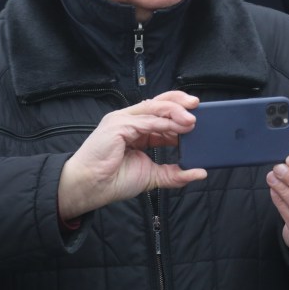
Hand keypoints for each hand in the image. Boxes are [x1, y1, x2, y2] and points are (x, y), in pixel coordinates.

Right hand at [58, 91, 206, 220]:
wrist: (90, 187)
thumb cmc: (113, 180)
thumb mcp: (151, 176)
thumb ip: (174, 173)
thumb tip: (198, 172)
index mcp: (135, 129)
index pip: (160, 113)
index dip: (179, 113)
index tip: (197, 119)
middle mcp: (129, 120)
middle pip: (158, 102)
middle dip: (179, 102)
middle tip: (197, 106)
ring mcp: (122, 120)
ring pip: (153, 108)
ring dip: (175, 112)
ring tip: (191, 120)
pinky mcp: (117, 125)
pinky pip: (145, 120)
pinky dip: (163, 123)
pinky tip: (177, 127)